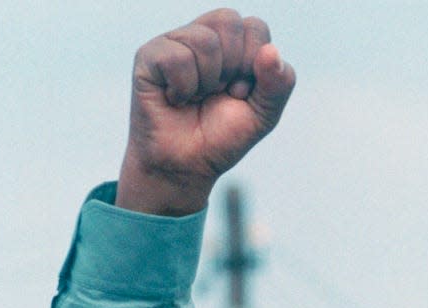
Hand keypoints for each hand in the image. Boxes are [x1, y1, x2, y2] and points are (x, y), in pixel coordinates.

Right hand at [115, 9, 295, 214]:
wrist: (187, 166)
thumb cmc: (223, 137)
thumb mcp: (264, 115)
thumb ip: (279, 84)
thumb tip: (271, 51)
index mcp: (233, 44)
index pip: (255, 27)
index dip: (254, 63)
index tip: (241, 92)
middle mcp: (203, 36)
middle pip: (230, 21)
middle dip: (234, 67)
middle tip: (220, 93)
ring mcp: (174, 43)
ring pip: (204, 41)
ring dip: (208, 82)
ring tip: (197, 98)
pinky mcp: (148, 56)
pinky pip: (176, 57)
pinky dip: (183, 88)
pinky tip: (176, 99)